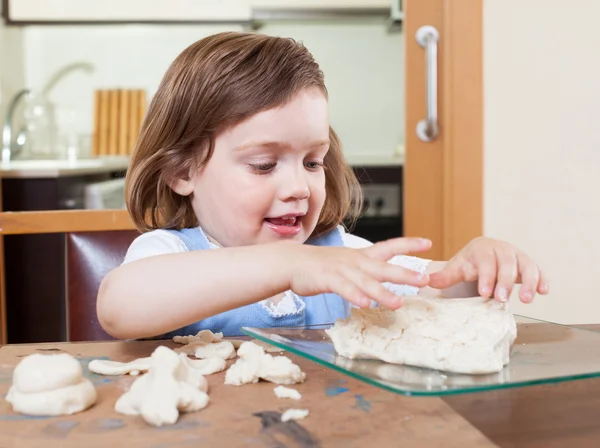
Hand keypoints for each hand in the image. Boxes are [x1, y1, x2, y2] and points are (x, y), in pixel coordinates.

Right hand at [288, 237, 431, 308]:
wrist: (293, 262)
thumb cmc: (322, 266)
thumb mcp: (349, 263)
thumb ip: (367, 272)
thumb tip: (386, 281)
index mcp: (362, 256)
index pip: (389, 246)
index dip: (409, 244)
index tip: (429, 243)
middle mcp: (356, 261)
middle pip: (384, 267)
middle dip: (405, 273)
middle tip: (424, 280)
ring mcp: (342, 270)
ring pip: (366, 282)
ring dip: (382, 292)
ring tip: (398, 303)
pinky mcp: (328, 279)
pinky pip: (344, 288)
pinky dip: (354, 296)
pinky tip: (364, 305)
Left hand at [427, 237, 548, 302]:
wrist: (484, 255)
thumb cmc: (470, 263)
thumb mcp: (457, 268)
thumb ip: (446, 276)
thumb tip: (428, 281)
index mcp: (482, 248)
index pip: (486, 261)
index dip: (486, 276)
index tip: (484, 292)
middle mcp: (502, 249)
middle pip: (507, 263)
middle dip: (506, 281)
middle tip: (502, 298)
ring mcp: (517, 255)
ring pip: (527, 265)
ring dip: (529, 282)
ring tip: (526, 299)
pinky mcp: (529, 264)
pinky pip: (539, 270)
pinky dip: (542, 279)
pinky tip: (544, 291)